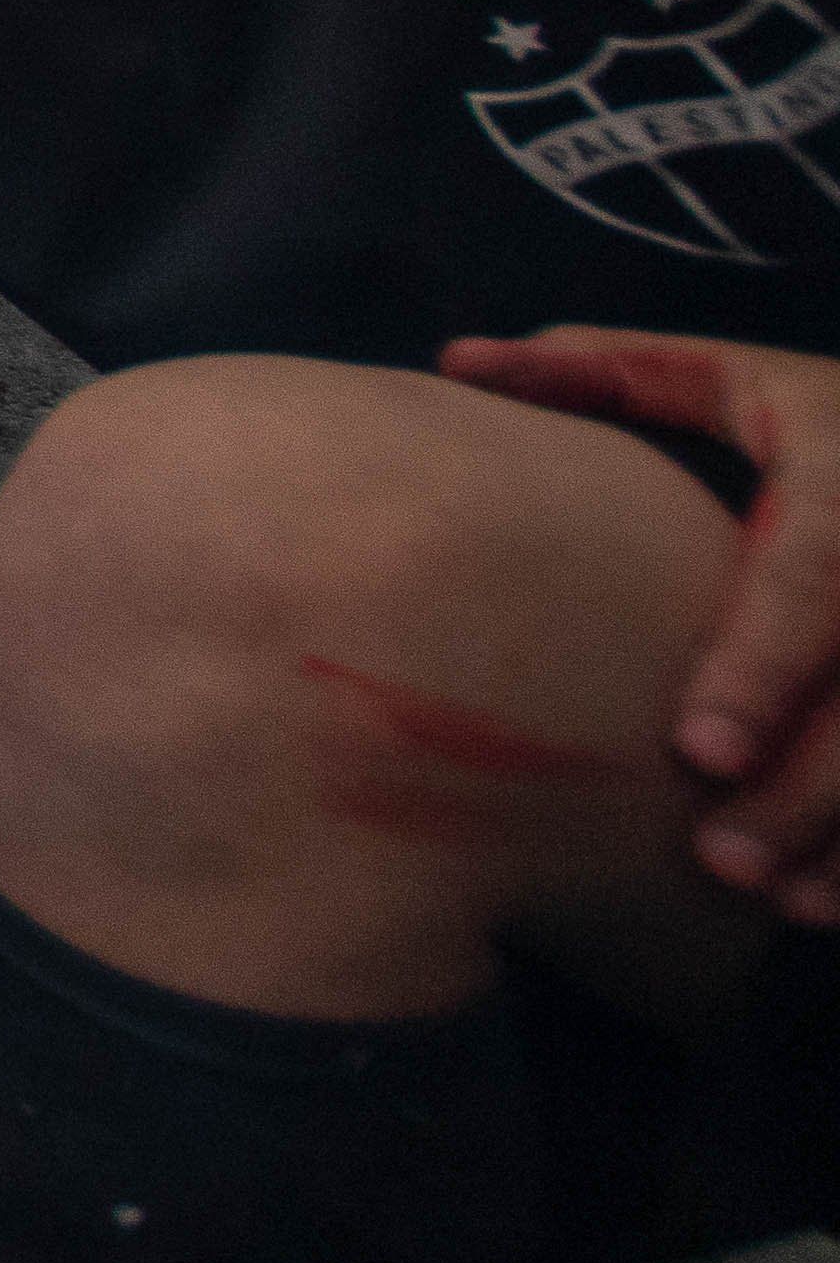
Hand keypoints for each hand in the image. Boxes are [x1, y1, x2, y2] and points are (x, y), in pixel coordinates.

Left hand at [442, 328, 839, 919]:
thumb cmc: (839, 423)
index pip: (819, 581)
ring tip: (766, 895)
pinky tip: (817, 903)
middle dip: (807, 789)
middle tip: (712, 859)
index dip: (766, 667)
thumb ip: (616, 371)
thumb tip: (460, 360)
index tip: (696, 749)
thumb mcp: (747, 380)